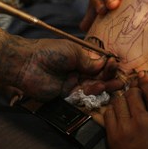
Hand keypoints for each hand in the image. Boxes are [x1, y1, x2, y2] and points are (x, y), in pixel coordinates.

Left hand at [7, 38, 122, 102]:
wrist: (27, 64)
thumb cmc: (49, 52)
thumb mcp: (73, 52)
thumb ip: (89, 61)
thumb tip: (104, 64)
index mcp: (79, 57)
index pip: (98, 63)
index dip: (108, 65)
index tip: (115, 64)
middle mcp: (77, 70)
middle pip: (98, 76)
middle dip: (109, 78)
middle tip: (120, 80)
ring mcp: (72, 83)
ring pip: (93, 87)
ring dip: (103, 86)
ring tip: (110, 84)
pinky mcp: (66, 95)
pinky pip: (83, 96)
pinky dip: (92, 93)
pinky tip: (99, 89)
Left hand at [105, 71, 147, 148]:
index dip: (146, 81)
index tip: (143, 74)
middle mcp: (141, 119)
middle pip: (133, 94)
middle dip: (133, 89)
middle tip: (132, 86)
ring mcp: (125, 127)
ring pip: (119, 102)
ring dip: (121, 98)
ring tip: (123, 96)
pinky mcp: (113, 137)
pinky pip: (109, 115)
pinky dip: (111, 109)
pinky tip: (114, 109)